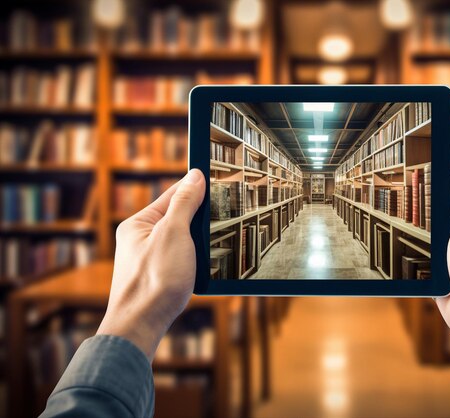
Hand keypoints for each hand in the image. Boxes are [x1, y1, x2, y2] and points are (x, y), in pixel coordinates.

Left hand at [97, 169, 205, 360]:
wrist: (141, 326)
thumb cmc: (153, 279)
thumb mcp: (173, 233)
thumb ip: (185, 203)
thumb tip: (195, 175)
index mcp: (138, 224)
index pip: (172, 195)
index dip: (195, 187)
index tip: (217, 177)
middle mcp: (141, 240)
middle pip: (179, 218)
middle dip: (201, 216)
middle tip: (228, 209)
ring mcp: (150, 260)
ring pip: (184, 241)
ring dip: (201, 241)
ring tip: (224, 236)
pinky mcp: (160, 278)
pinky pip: (185, 260)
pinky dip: (198, 260)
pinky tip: (211, 262)